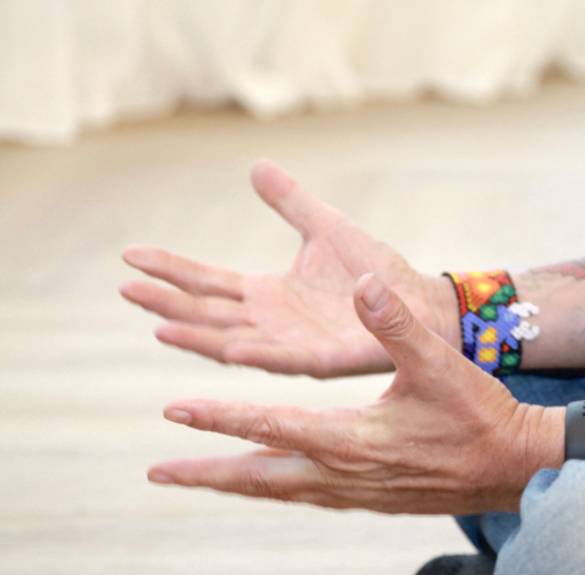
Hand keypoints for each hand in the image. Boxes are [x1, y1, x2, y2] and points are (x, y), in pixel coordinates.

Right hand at [120, 161, 460, 376]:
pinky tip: (230, 351)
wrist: (420, 303)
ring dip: (197, 337)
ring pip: (233, 343)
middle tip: (126, 290)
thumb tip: (256, 165)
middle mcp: (272, 324)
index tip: (130, 256)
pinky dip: (257, 357)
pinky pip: (285, 361)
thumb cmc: (376, 272)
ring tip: (159, 326)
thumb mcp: (325, 228)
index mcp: (268, 294)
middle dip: (168, 304)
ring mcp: (294, 345)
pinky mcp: (325, 360)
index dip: (170, 270)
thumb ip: (290, 203)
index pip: (207, 283)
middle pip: (208, 315)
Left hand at [146, 275, 562, 513]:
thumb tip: (360, 283)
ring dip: (237, 484)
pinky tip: (276, 482)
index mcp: (351, 440)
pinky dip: (278, 488)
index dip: (219, 417)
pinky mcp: (375, 500)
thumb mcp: (438, 365)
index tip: (174, 410)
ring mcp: (359, 493)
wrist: (517, 468)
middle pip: (259, 478)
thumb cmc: (481, 416)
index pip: (269, 426)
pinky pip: (310, 497)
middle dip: (205, 473)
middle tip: (157, 471)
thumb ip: (395, 324)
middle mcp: (345, 474)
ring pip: (282, 492)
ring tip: (201, 478)